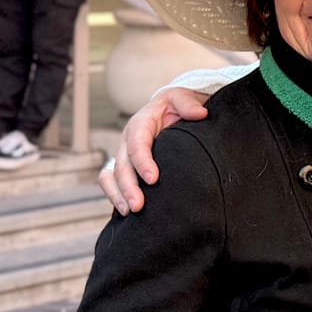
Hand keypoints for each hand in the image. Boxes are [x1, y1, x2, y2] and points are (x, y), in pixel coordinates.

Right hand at [100, 88, 209, 213]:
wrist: (170, 111)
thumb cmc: (176, 106)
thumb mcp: (182, 98)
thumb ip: (189, 104)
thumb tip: (200, 113)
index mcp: (140, 124)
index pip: (137, 144)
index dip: (142, 161)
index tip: (153, 179)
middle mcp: (127, 140)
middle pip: (121, 165)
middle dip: (128, 186)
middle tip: (138, 206)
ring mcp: (123, 155)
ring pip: (110, 176)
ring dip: (117, 195)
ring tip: (130, 212)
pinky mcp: (124, 166)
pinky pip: (111, 183)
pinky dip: (114, 196)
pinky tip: (125, 212)